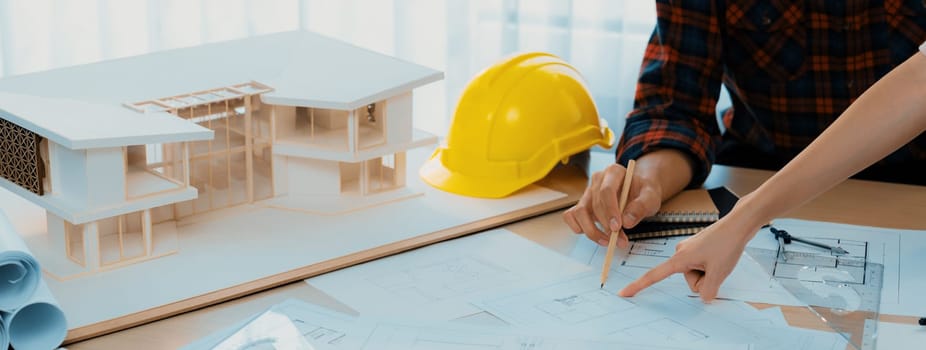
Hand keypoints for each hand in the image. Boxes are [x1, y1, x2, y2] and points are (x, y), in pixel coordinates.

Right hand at [562, 163, 662, 247]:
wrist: (639, 192)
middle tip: (618, 240)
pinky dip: (578, 228)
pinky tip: (595, 235)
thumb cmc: (643, 192)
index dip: (610, 210)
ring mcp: (588, 193)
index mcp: (614, 172)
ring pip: (579, 212)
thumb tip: (627, 221)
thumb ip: (641, 206)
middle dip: (605, 226)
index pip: (606, 191)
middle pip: (594, 204)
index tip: (617, 227)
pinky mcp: (582, 205)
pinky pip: (571, 216)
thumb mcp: (651, 197)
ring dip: (591, 230)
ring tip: (607, 241)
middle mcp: (597, 180)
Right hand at [617, 215, 760, 301]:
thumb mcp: (719, 273)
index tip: (623, 293)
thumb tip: (705, 298)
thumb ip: (708, 291)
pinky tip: (720, 255)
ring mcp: (688, 250)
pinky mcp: (696, 249)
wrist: (738, 224)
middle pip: (689, 281)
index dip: (638, 286)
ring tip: (720, 259)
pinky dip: (711, 266)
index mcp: (679, 259)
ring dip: (709, 272)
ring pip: (696, 274)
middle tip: (718, 265)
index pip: (654, 276)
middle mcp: (680, 253)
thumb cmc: (727, 244)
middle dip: (704, 279)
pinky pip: (700, 266)